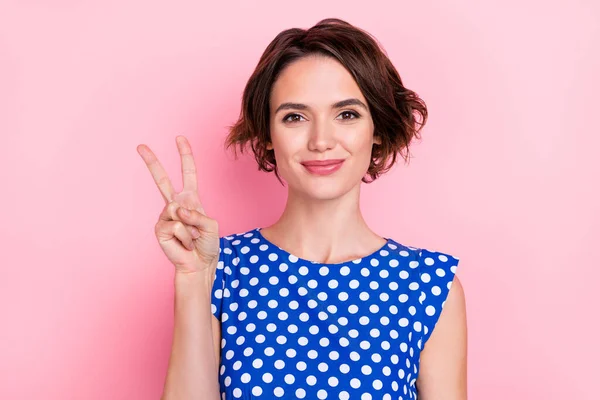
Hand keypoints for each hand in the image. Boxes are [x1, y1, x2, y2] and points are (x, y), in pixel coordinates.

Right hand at [137, 135, 219, 273]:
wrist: (199, 264)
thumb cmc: (207, 245)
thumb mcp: (211, 226)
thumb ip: (197, 215)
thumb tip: (176, 209)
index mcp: (191, 198)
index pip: (188, 173)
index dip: (185, 155)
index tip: (179, 138)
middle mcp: (176, 204)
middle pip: (162, 180)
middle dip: (151, 162)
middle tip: (140, 145)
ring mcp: (166, 216)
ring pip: (178, 211)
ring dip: (191, 228)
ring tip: (192, 238)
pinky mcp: (160, 229)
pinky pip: (175, 226)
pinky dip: (184, 236)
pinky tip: (184, 243)